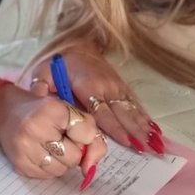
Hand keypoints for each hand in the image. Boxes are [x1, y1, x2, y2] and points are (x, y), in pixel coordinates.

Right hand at [0, 84, 107, 183]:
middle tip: (62, 139)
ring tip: (51, 146)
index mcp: (52, 109)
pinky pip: (47, 176)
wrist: (7, 113)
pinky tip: (41, 153)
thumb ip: (90, 134)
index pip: (87, 134)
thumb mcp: (70, 110)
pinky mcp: (19, 164)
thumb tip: (91, 169)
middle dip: (74, 151)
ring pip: (61, 170)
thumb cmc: (43, 111)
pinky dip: (49, 167)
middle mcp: (35, 128)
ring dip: (62, 161)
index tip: (75, 129)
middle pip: (74, 157)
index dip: (85, 135)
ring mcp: (25, 148)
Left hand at [27, 49, 162, 155]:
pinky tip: (155, 132)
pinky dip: (146, 118)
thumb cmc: (58, 64)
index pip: (102, 111)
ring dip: (144, 127)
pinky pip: (135, 104)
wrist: (77, 45)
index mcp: (88, 86)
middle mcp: (106, 87)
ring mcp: (117, 87)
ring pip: (132, 110)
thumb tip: (38, 100)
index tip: (127, 142)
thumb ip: (40, 88)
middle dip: (136, 132)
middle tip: (148, 150)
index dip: (115, 127)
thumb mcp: (43, 72)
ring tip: (156, 145)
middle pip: (122, 114)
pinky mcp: (122, 87)